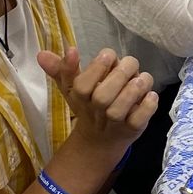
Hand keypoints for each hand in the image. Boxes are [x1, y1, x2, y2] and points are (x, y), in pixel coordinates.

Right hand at [39, 48, 157, 151]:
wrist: (101, 140)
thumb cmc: (88, 105)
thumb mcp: (72, 87)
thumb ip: (61, 69)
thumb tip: (42, 53)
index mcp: (80, 97)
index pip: (82, 84)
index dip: (97, 67)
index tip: (108, 56)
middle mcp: (96, 110)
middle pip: (103, 95)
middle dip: (121, 74)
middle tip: (130, 64)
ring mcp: (114, 122)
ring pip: (123, 107)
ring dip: (136, 88)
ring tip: (142, 78)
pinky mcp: (133, 129)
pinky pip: (140, 119)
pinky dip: (148, 106)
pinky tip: (150, 95)